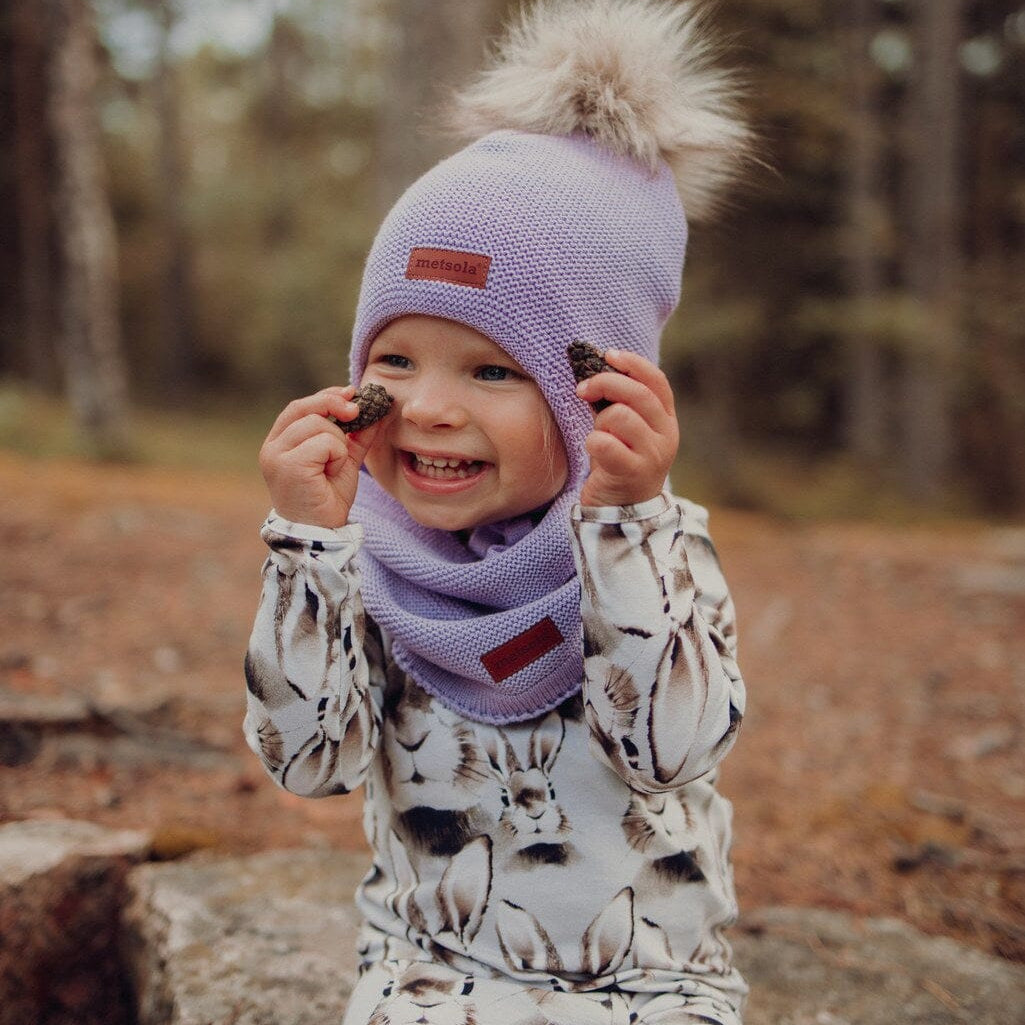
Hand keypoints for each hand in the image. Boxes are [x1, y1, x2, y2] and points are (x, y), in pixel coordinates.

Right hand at [258, 386, 382, 527]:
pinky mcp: (288, 466)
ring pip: (319, 425)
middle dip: (335, 406)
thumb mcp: (343, 461)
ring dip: (339, 444)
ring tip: (333, 467)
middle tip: (357, 412)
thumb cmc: (327, 500)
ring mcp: (276, 456)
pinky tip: (330, 474)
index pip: (299, 407)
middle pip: (306, 408)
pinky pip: (324, 442)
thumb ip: (355, 437)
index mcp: (280, 443)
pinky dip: (337, 456)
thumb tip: (377, 411)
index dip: (325, 396)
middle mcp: (272, 447)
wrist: (321, 533)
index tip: (350, 394)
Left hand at [575, 350, 678, 506]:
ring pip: (620, 416)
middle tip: (582, 389)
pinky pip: (605, 444)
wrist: (624, 512)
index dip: (633, 363)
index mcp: (666, 420)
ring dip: (600, 421)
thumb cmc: (620, 463)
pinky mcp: (633, 473)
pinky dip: (592, 443)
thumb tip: (593, 370)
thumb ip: (618, 403)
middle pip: (638, 394)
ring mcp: (652, 456)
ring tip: (599, 435)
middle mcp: (665, 436)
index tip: (608, 354)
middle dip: (605, 383)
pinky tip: (594, 452)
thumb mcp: (626, 431)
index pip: (657, 381)